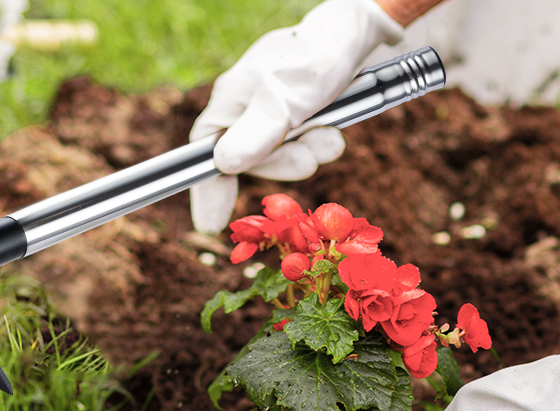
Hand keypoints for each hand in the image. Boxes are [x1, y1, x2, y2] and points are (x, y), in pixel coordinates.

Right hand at [188, 0, 403, 233]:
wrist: (354, 37)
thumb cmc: (312, 61)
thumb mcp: (283, 101)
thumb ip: (255, 134)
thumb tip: (222, 165)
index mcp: (230, 102)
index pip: (205, 154)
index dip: (207, 190)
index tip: (210, 225)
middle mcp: (246, 110)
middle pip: (252, 161)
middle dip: (284, 164)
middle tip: (312, 158)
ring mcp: (273, 112)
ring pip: (283, 154)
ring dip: (309, 150)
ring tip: (330, 136)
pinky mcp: (298, 113)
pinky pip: (303, 142)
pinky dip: (319, 140)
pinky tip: (333, 129)